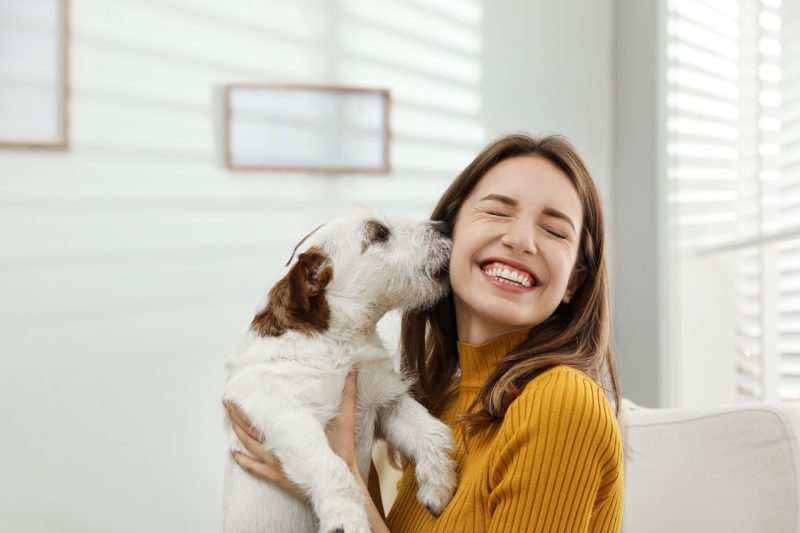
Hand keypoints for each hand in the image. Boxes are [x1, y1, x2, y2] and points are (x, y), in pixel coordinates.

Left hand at [223, 369, 360, 498]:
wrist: (338, 481)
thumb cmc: (340, 452)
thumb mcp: (346, 420)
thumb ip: (348, 395)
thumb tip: (353, 373)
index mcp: (290, 432)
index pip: (264, 415)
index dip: (250, 405)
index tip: (240, 393)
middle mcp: (279, 446)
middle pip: (252, 429)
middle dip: (238, 415)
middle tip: (227, 403)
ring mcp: (275, 462)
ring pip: (250, 446)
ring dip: (238, 433)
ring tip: (229, 421)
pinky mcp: (277, 476)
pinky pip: (255, 468)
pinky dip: (243, 461)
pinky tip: (233, 454)